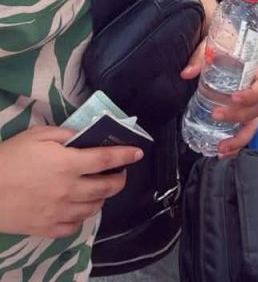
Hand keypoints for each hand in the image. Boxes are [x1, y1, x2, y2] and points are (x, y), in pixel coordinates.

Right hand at [0, 126, 142, 237]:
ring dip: (103, 196)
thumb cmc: (10, 158)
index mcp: (68, 164)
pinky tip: (80, 207)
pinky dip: (83, 216)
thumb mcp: (37, 135)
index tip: (138, 153)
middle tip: (121, 172)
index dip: (125, 155)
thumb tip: (84, 137)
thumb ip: (65, 135)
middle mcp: (69, 190)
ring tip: (101, 188)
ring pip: (94, 207)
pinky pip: (75, 226)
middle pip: (106, 187)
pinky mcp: (49, 228)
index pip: (106, 158)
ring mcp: (60, 212)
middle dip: (120, 179)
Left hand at [181, 44, 257, 156]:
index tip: (234, 97)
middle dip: (237, 116)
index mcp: (257, 70)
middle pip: (256, 108)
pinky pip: (244, 131)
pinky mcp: (241, 113)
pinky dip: (236, 144)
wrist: (225, 45)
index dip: (251, 94)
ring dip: (238, 138)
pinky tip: (224, 152)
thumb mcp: (213, 45)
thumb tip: (187, 73)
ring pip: (252, 124)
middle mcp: (257, 89)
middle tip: (216, 115)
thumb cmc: (225, 44)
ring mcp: (250, 103)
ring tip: (221, 147)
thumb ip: (201, 57)